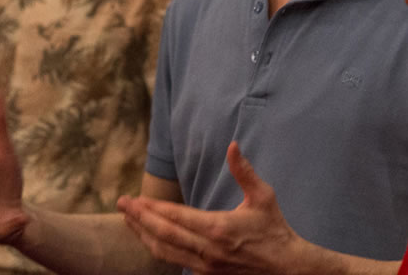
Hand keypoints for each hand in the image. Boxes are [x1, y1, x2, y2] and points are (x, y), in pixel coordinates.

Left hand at [117, 142, 302, 273]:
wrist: (286, 267)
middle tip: (121, 205)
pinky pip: (175, 261)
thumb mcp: (263, 196)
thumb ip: (244, 171)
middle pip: (163, 234)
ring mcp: (205, 265)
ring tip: (128, 221)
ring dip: (143, 235)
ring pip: (165, 251)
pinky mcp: (207, 274)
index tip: (134, 199)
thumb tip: (233, 146)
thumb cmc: (274, 229)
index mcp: (219, 228)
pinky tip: (149, 238)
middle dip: (139, 218)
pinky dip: (158, 249)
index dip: (152, 208)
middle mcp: (207, 249)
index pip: (176, 217)